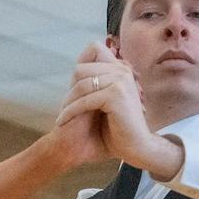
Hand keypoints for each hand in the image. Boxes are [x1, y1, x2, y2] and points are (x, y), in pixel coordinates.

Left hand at [57, 43, 181, 178]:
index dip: (80, 66)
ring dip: (68, 103)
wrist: (136, 149)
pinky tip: (63, 122)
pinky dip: (71, 112)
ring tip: (62, 118)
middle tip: (65, 109)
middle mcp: (122, 71)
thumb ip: (97, 84)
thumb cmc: (120, 129)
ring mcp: (120, 81)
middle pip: (82, 68)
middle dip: (70, 90)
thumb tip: (77, 69)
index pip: (94, 48)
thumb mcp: (106, 101)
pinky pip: (85, 100)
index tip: (72, 90)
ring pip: (81, 84)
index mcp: (121, 70)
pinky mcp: (116, 95)